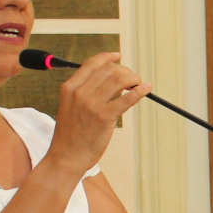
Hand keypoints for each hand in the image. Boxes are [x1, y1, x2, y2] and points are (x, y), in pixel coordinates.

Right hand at [48, 52, 148, 172]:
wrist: (66, 156)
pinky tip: (146, 89)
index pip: (92, 64)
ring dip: (133, 79)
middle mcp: (80, 93)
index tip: (118, 56)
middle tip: (131, 79)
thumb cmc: (71, 135)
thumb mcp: (70, 107)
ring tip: (138, 85)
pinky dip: (140, 91)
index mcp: (70, 88)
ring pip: (119, 80)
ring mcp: (92, 104)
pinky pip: (127, 99)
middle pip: (109, 69)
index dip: (108, 57)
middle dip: (124, 70)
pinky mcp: (104, 117)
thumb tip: (109, 81)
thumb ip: (84, 92)